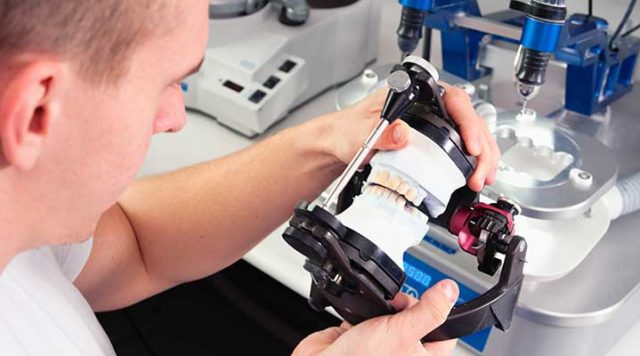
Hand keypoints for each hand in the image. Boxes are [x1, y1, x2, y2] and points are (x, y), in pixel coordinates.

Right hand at [293, 280, 459, 355]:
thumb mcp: (402, 332)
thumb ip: (429, 311)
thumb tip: (450, 291)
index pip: (445, 333)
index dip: (439, 312)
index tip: (433, 298)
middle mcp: (403, 352)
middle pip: (414, 317)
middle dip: (402, 307)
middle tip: (394, 311)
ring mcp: (381, 344)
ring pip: (390, 314)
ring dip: (380, 308)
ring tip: (373, 316)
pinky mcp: (361, 335)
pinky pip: (368, 314)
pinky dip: (362, 311)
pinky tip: (358, 319)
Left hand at [326, 85, 498, 191]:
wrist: (340, 143)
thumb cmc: (349, 129)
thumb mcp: (361, 131)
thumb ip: (381, 132)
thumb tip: (401, 132)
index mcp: (416, 93)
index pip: (455, 100)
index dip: (468, 122)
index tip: (471, 146)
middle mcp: (429, 105)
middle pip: (470, 119)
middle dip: (482, 146)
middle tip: (480, 172)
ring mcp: (434, 123)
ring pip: (471, 134)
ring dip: (482, 157)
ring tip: (481, 178)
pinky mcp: (434, 142)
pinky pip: (462, 148)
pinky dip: (473, 162)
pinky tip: (475, 175)